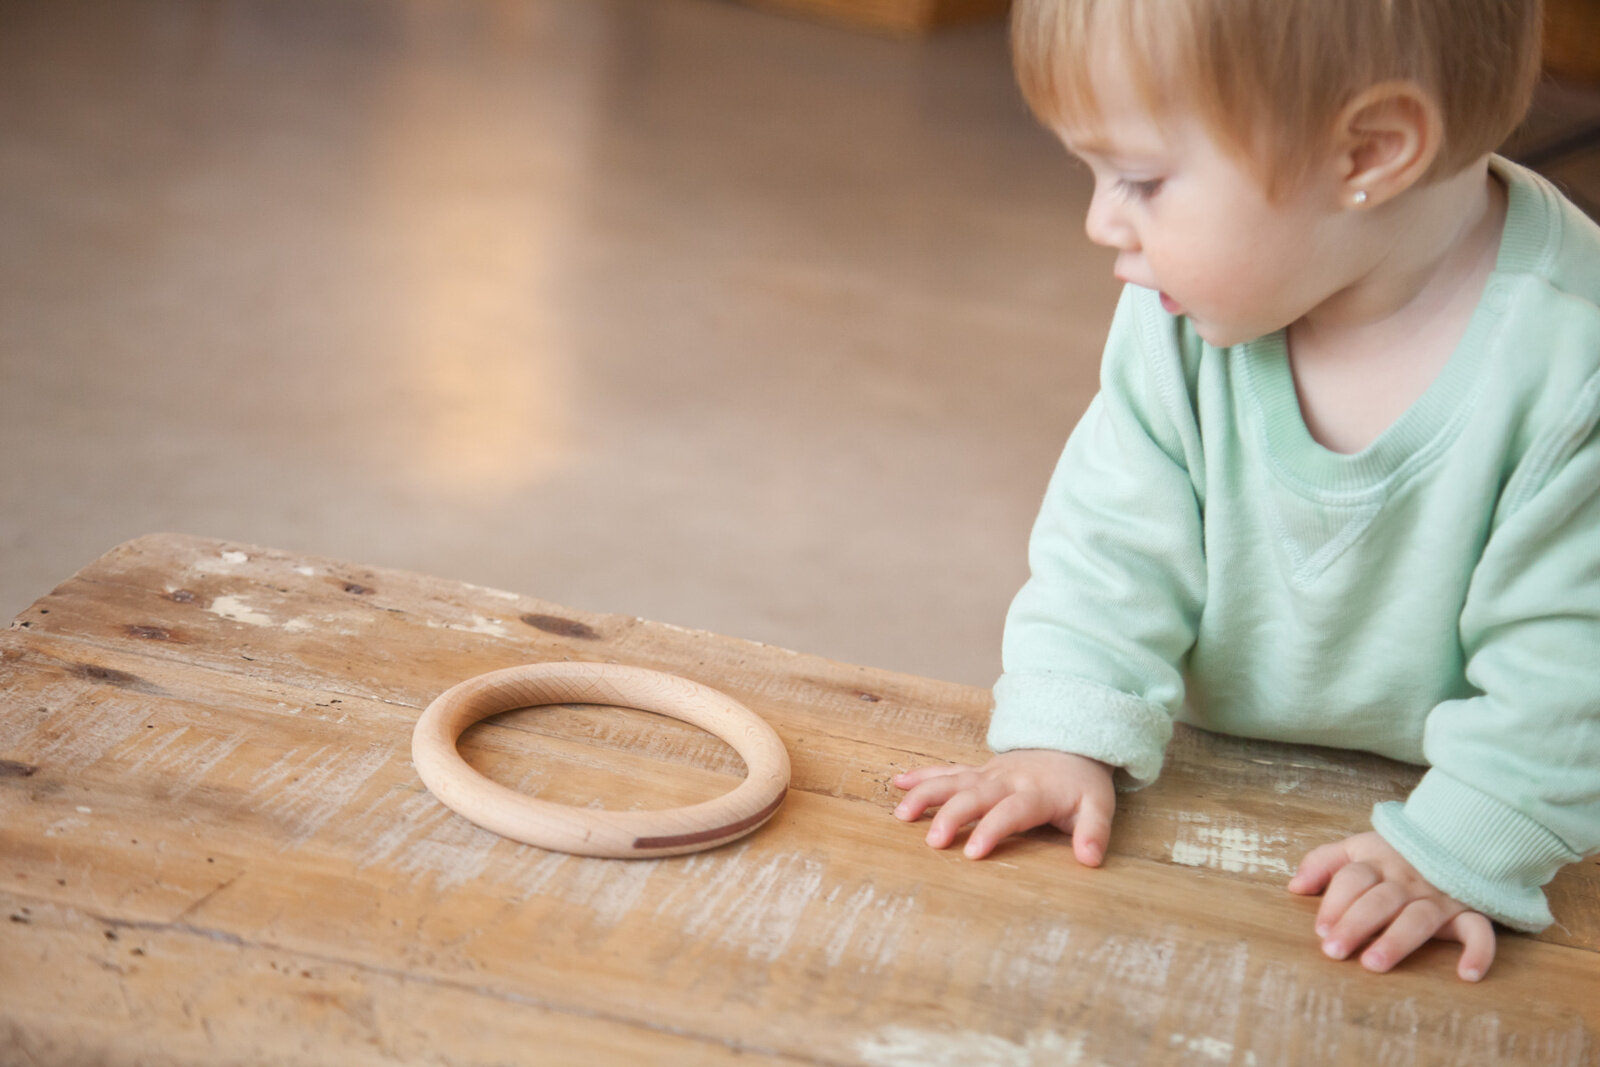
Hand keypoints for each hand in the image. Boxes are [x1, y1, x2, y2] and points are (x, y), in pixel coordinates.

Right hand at [891, 750, 1115, 865]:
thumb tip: (1089, 860)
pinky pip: (947, 771)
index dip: (991, 830)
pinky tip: (898, 782)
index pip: (1010, 812)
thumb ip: (1093, 833)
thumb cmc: (1081, 786)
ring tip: (902, 814)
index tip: (971, 852)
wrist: (1072, 746)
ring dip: (926, 794)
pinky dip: (923, 776)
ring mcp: (988, 773)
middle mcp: (1006, 780)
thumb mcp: (1098, 808)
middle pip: (974, 795)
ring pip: (953, 780)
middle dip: (952, 816)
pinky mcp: (978, 771)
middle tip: (933, 841)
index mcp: (1035, 792)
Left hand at [1288, 832, 1495, 980]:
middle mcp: (1407, 880)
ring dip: (1397, 940)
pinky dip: (1479, 951)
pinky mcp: (1469, 912)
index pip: (1352, 878)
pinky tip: (1467, 975)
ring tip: (1374, 964)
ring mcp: (1439, 896)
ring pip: (1419, 918)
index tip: (1321, 930)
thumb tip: (1294, 887)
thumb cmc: (1393, 854)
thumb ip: (1323, 863)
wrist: (1453, 838)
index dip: (1335, 902)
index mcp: (1377, 862)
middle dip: (1355, 924)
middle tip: (1334, 951)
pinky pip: (1480, 930)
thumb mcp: (1356, 849)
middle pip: (1379, 900)